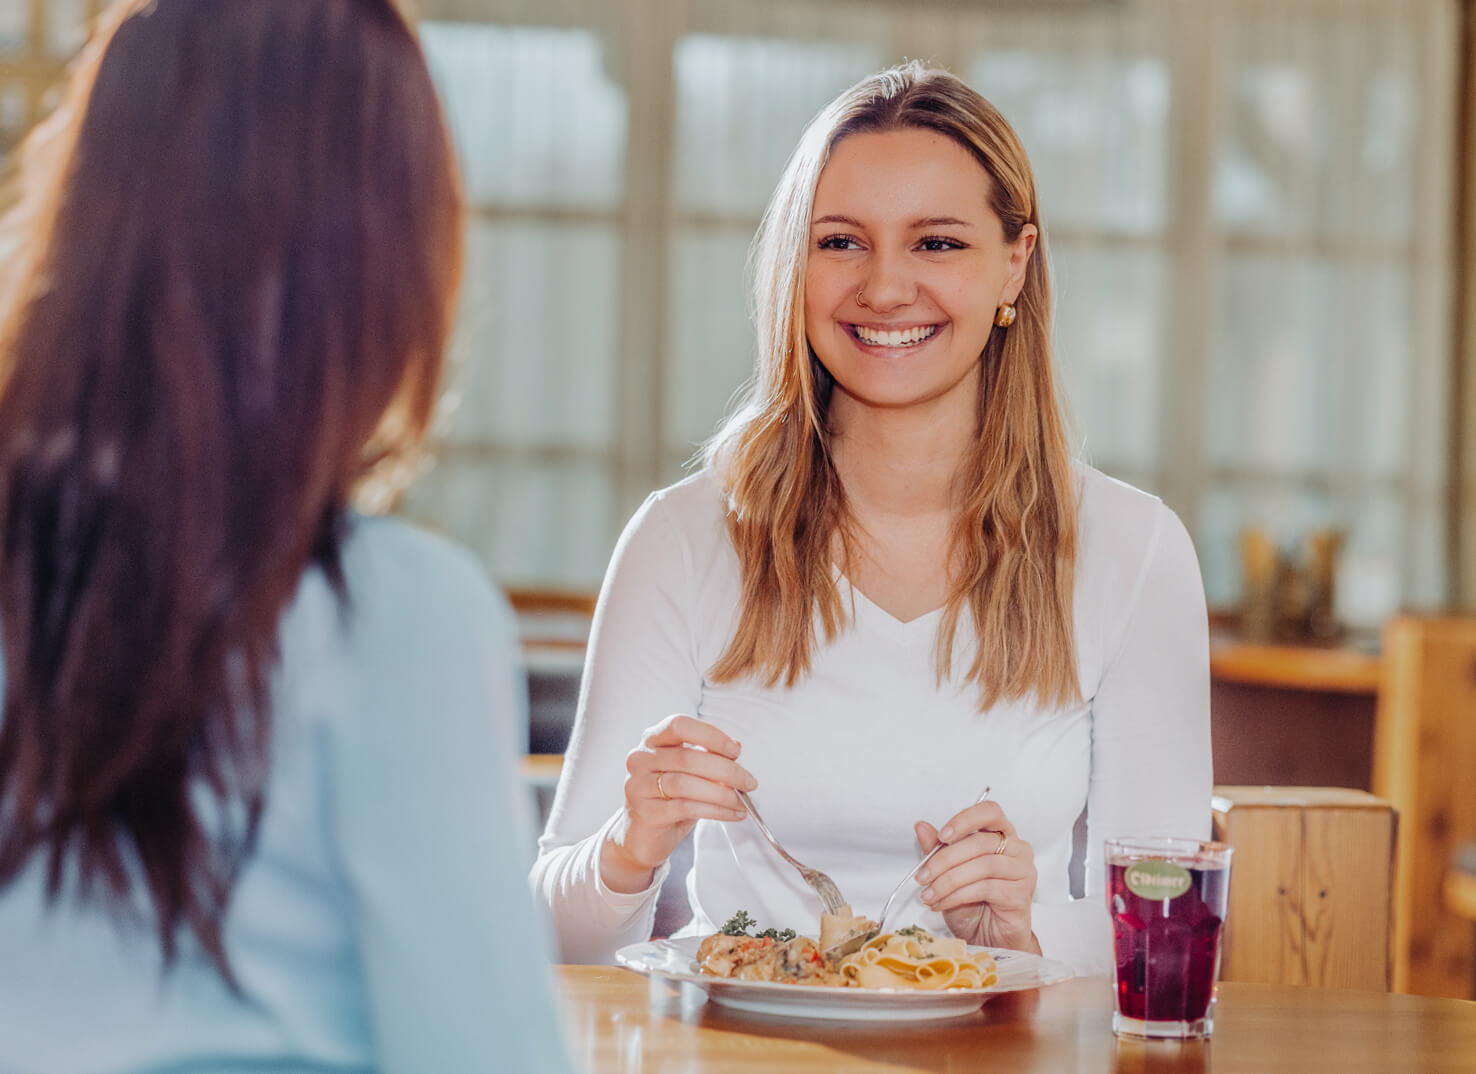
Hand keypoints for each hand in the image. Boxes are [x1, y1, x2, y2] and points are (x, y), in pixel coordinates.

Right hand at [600, 714, 754, 893]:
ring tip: (741, 801)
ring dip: (722, 793)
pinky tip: (731, 813)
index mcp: (652, 740)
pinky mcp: (645, 812)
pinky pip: (686, 807)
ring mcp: (638, 785)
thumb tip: (735, 746)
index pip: (680, 725)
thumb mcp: (690, 773)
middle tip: (749, 782)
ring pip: (686, 784)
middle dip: (726, 770)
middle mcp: (641, 759)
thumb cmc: (668, 799)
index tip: (735, 751)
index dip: (710, 735)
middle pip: (688, 757)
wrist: (643, 836)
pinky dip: (715, 810)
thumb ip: (708, 756)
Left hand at [912, 799, 1039, 952]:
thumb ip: (937, 849)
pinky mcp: (1022, 894)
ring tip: (928, 895)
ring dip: (948, 880)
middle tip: (922, 876)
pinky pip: (986, 888)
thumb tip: (920, 826)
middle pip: (979, 842)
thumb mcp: (948, 873)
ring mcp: (1023, 871)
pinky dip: (957, 895)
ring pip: (982, 865)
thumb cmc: (972, 904)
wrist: (988, 939)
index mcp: (1002, 835)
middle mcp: (1018, 849)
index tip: (942, 835)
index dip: (965, 819)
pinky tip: (942, 903)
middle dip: (944, 859)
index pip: (990, 812)